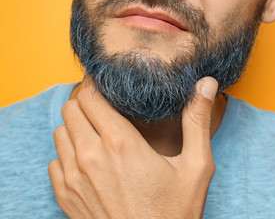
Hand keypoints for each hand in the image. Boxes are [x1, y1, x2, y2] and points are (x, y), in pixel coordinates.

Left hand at [48, 77, 217, 218]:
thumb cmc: (174, 213)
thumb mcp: (196, 167)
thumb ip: (196, 122)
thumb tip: (205, 84)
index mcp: (121, 143)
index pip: (91, 96)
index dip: (96, 85)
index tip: (106, 86)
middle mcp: (91, 156)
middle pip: (72, 109)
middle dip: (86, 102)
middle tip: (104, 107)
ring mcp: (74, 178)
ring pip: (60, 132)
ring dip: (76, 127)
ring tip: (97, 132)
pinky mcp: (66, 196)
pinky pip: (54, 161)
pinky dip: (68, 154)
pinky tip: (89, 161)